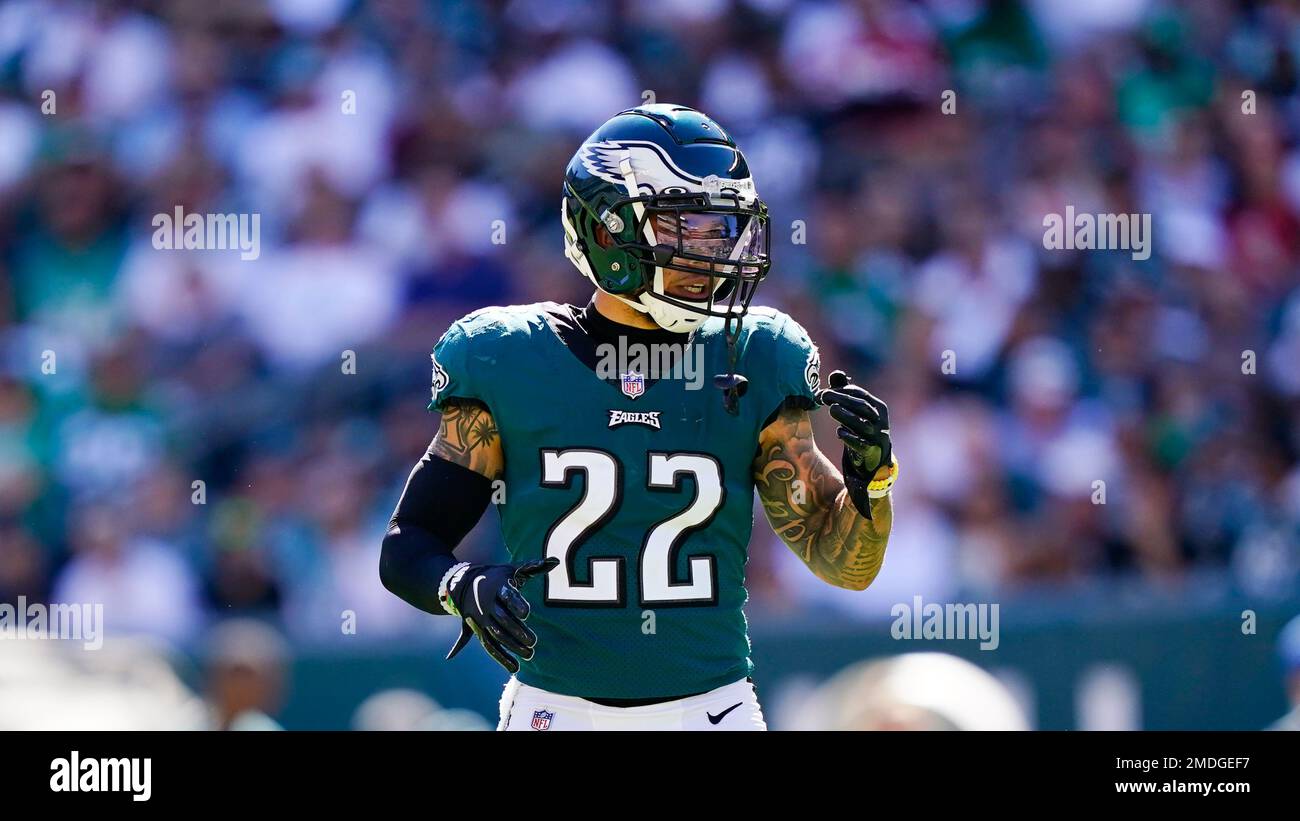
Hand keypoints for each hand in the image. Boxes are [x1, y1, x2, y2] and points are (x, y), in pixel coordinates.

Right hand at [444, 558, 557, 673]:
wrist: (464, 584)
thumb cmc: (498, 576)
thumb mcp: (512, 569)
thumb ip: (533, 567)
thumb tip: (555, 561)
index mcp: (497, 587)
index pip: (506, 596)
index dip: (516, 604)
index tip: (527, 613)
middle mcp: (487, 605)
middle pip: (502, 619)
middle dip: (517, 631)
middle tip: (533, 642)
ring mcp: (483, 620)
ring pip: (496, 635)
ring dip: (512, 646)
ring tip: (529, 654)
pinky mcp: (480, 631)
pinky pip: (489, 647)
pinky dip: (501, 658)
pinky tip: (514, 668)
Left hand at [819, 370, 892, 518]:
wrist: (874, 460)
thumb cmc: (862, 430)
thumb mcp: (856, 411)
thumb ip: (846, 392)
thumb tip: (836, 374)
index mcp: (879, 408)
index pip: (862, 395)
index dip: (844, 391)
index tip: (826, 390)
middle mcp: (881, 421)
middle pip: (862, 407)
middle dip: (843, 400)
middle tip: (823, 396)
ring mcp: (878, 437)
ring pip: (863, 425)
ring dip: (846, 416)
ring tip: (831, 410)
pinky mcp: (872, 453)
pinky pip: (862, 445)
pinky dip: (851, 438)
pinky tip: (839, 432)